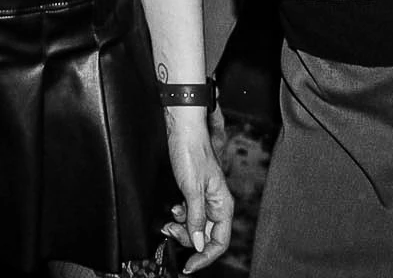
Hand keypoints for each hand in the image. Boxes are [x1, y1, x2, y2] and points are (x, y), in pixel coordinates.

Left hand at [158, 110, 233, 272]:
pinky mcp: (194, 192)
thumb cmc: (191, 152)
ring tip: (169, 220)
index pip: (219, 242)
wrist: (182, 129)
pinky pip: (189, 213)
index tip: (189, 265)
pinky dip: (179, 216)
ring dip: (181, 227)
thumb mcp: (192, 190)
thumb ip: (196, 218)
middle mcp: (216, 204)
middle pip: (205, 236)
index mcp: (223, 205)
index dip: (205, 257)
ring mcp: (205, 199)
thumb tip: (199, 244)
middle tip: (170, 230)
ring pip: (195, 226)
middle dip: (187, 239)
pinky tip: (173, 208)